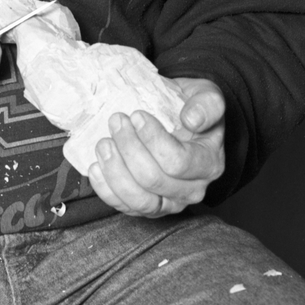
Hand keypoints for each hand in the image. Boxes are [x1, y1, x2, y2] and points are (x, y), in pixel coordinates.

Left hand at [87, 78, 224, 217]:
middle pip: (152, 179)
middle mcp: (192, 190)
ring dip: (114, 170)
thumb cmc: (190, 108)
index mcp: (208, 164)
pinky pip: (124, 207)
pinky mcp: (147, 207)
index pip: (177, 162)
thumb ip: (207, 104)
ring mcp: (169, 203)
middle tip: (117, 121)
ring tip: (104, 143)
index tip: (136, 115)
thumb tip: (192, 120)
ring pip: (138, 199)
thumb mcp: (207, 96)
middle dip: (128, 148)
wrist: (181, 122)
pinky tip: (96, 166)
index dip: (152, 139)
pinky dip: (106, 189)